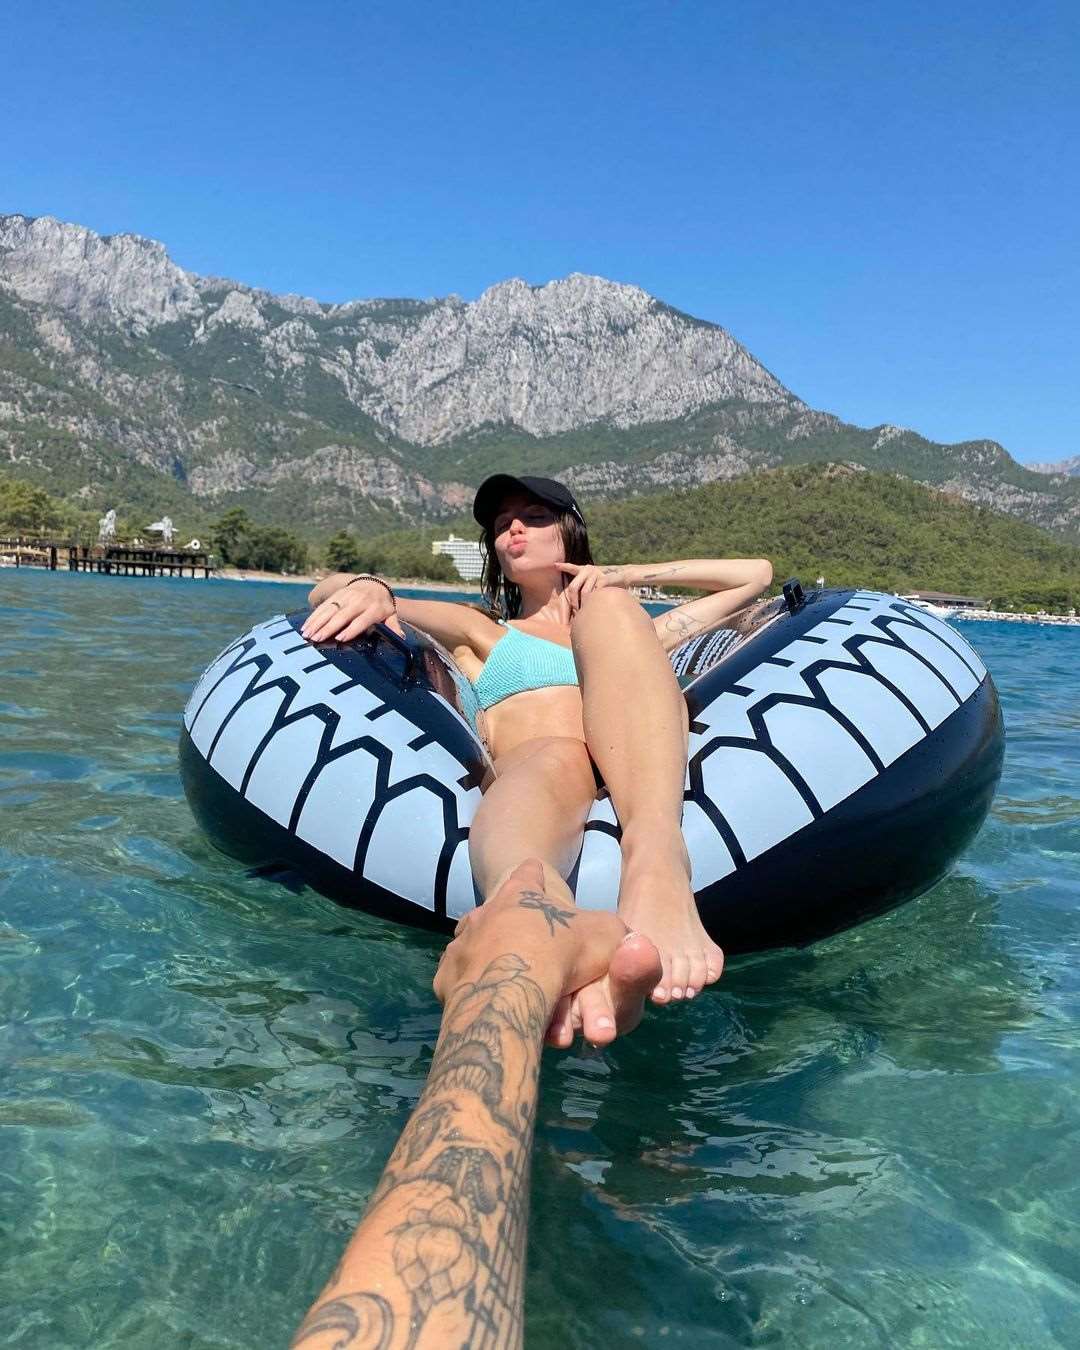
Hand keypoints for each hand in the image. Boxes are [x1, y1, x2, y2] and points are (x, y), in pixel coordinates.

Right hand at [300, 579, 403, 643]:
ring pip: (330, 610)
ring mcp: (346, 596)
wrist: (374, 583)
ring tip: (307, 634)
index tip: (340, 638)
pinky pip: (324, 605)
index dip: (351, 629)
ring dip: (317, 622)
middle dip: (328, 627)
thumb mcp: (391, 614)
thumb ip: (394, 626)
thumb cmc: (382, 605)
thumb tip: (401, 638)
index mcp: (373, 609)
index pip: (361, 620)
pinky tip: (305, 626)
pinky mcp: (337, 594)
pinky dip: (313, 615)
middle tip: (317, 639)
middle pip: (342, 616)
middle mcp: (359, 602)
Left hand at [434, 859, 626, 1011]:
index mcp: (520, 894)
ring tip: (510, 985)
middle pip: (496, 915)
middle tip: (526, 950)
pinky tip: (489, 1002)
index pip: (528, 873)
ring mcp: (461, 945)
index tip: (534, 872)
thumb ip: (615, 935)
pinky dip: (477, 991)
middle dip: (509, 929)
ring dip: (491, 964)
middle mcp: (484, 914)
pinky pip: (463, 983)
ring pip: (478, 951)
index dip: (534, 875)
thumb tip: (635, 944)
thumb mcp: (605, 936)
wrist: (511, 987)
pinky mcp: (447, 979)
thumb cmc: (561, 952)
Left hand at [556, 562, 626, 612]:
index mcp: (584, 569)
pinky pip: (594, 594)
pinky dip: (594, 601)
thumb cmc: (607, 586)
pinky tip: (596, 605)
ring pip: (584, 593)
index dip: (564, 566)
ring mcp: (596, 573)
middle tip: (576, 611)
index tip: (555, 565)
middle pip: (574, 587)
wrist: (624, 580)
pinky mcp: (603, 579)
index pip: (572, 568)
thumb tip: (574, 605)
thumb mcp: (594, 584)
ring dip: (584, 604)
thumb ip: (584, 588)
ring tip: (585, 612)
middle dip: (573, 601)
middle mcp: (589, 569)